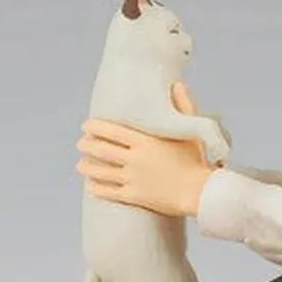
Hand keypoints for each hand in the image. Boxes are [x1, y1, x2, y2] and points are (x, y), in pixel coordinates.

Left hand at [76, 86, 215, 217]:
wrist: (201, 192)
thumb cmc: (198, 160)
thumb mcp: (192, 130)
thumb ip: (183, 105)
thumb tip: (178, 84)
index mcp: (144, 141)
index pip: (111, 131)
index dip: (95, 127)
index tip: (86, 126)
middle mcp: (134, 159)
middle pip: (101, 150)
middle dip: (86, 146)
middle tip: (80, 143)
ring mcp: (132, 178)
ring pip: (100, 172)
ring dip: (87, 167)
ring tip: (80, 164)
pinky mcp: (134, 196)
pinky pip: (109, 192)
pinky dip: (96, 188)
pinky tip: (91, 186)